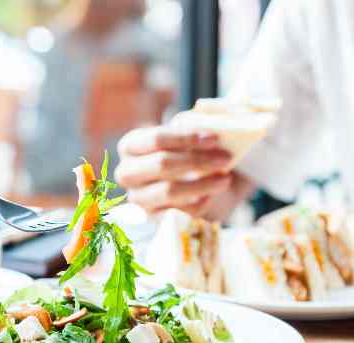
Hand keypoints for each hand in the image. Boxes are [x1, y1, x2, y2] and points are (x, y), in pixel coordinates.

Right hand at [114, 126, 231, 215]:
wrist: (193, 182)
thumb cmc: (189, 151)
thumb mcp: (193, 131)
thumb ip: (200, 119)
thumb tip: (208, 112)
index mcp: (131, 145)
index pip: (156, 139)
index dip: (186, 138)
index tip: (214, 138)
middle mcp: (127, 172)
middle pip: (162, 164)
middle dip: (197, 161)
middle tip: (226, 158)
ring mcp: (138, 198)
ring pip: (170, 191)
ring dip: (203, 184)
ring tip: (225, 178)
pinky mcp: (152, 219)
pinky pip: (178, 212)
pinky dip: (199, 203)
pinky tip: (211, 195)